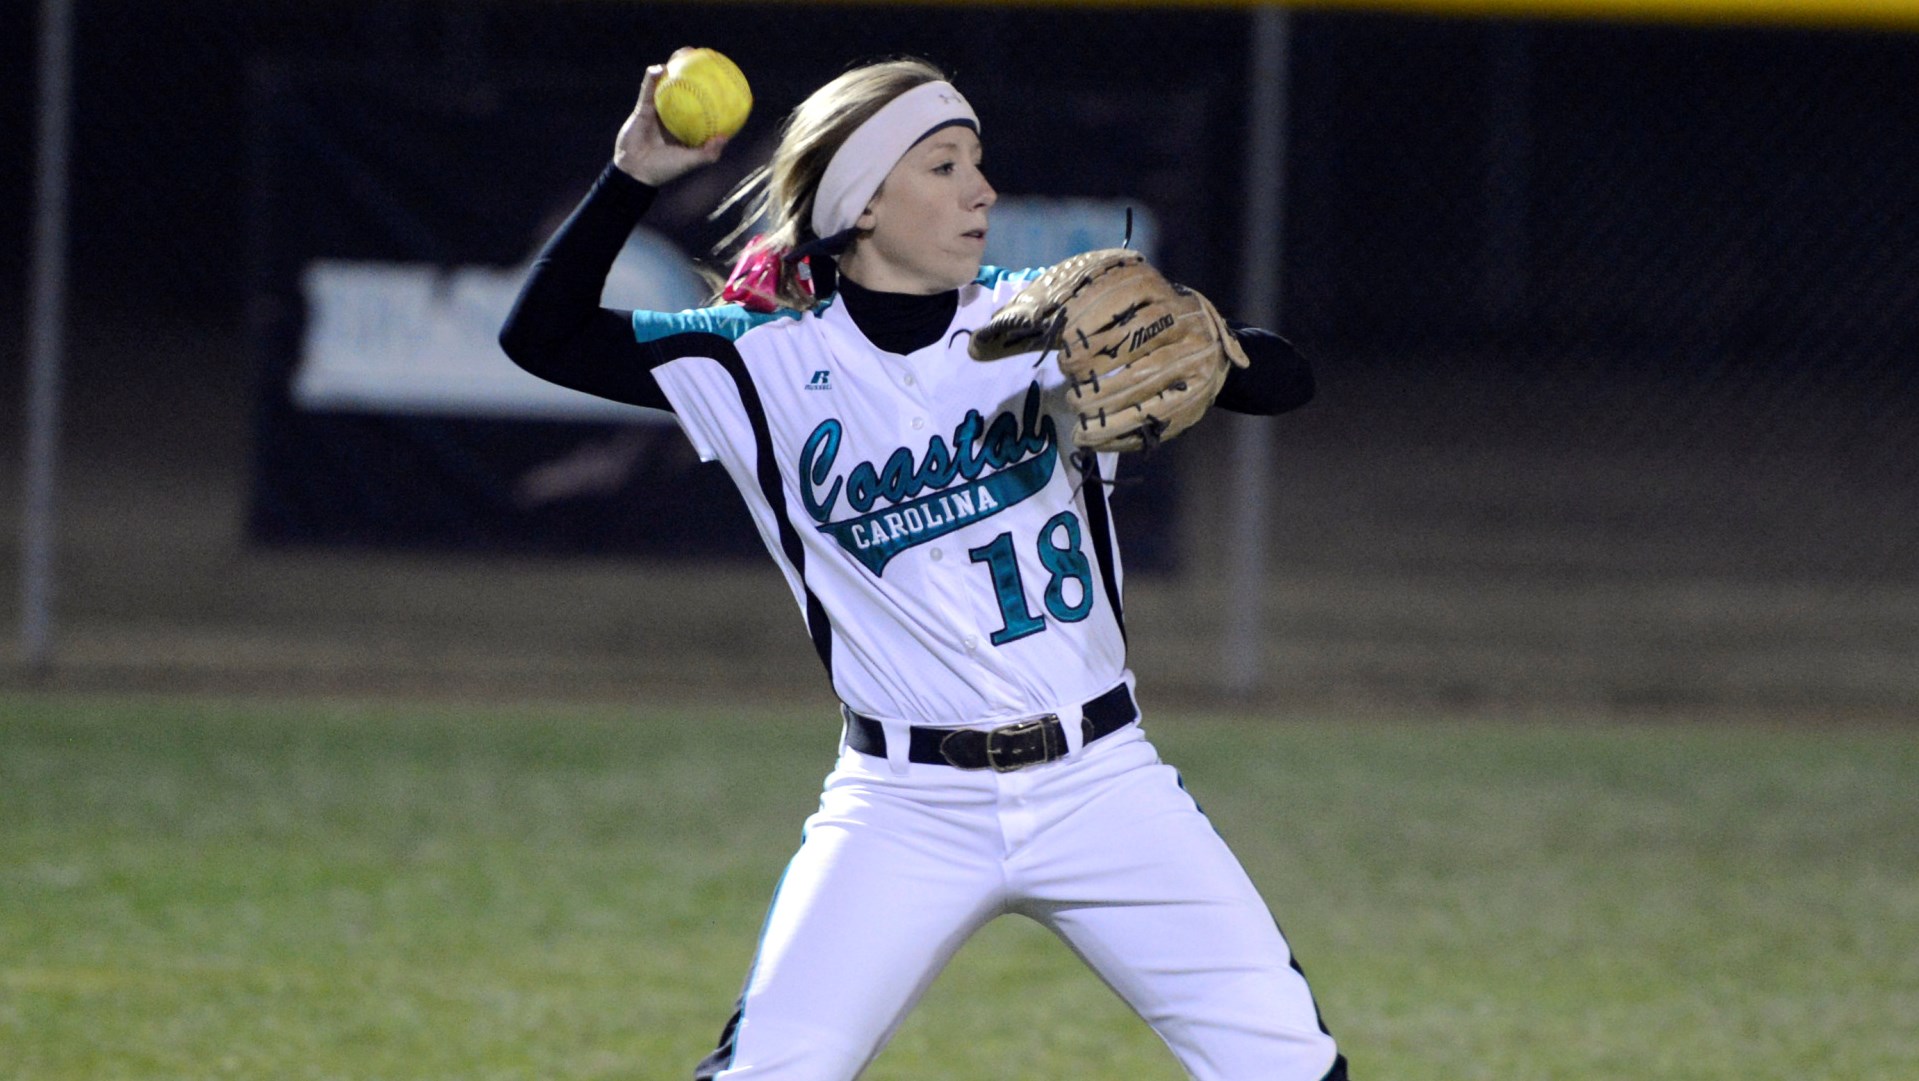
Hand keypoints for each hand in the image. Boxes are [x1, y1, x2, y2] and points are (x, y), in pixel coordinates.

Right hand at [614, 53, 729, 186]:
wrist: (635, 172)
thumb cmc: (664, 170)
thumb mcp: (690, 162)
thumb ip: (708, 153)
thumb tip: (725, 137)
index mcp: (688, 127)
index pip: (704, 104)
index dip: (713, 92)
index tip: (724, 79)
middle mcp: (675, 116)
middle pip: (688, 88)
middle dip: (697, 72)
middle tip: (706, 58)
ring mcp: (659, 110)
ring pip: (667, 84)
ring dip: (674, 66)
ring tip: (683, 53)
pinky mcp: (642, 108)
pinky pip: (648, 89)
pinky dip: (652, 78)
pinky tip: (659, 68)